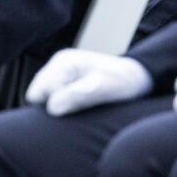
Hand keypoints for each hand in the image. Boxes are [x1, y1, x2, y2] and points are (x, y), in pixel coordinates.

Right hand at [25, 50, 152, 116]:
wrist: (138, 78)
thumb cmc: (124, 80)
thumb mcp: (104, 88)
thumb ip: (78, 96)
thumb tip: (52, 108)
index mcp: (63, 62)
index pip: (38, 91)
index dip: (52, 106)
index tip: (72, 112)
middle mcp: (58, 67)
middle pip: (38, 94)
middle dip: (50, 108)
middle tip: (76, 114)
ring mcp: (62, 75)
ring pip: (46, 98)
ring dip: (59, 108)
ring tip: (81, 111)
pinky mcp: (67, 84)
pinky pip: (55, 99)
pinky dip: (64, 108)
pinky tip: (79, 110)